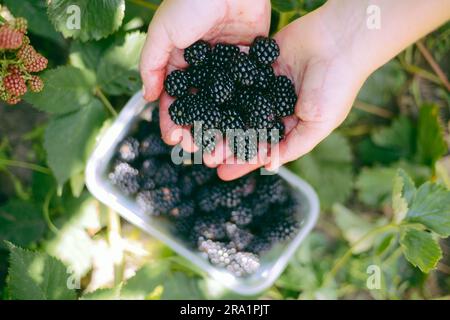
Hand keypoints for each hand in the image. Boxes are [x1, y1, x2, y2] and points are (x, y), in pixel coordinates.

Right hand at [140, 0, 270, 149]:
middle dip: (200, 130)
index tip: (175, 140)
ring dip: (224, 128)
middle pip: (201, 107)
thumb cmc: (190, 1)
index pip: (175, 99)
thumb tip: (149, 98)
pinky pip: (247, 89)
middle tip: (202, 152)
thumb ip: (152, 65)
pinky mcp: (250, 61)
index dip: (173, 120)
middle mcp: (204, 69)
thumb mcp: (162, 32)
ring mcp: (227, 67)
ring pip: (225, 104)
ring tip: (226, 147)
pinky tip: (249, 128)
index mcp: (180, 63)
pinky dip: (248, 109)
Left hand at [216, 5, 368, 179]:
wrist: (341, 40)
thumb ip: (293, 145)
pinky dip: (218, 83)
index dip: (243, 160)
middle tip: (204, 155)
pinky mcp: (257, 61)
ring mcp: (263, 84)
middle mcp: (273, 106)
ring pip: (234, 104)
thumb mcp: (318, 124)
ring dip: (216, 118)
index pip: (261, 147)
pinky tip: (199, 96)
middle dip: (225, 143)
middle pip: (243, 128)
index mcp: (288, 124)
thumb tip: (269, 165)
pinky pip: (234, 73)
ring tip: (197, 133)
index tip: (222, 173)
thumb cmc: (336, 86)